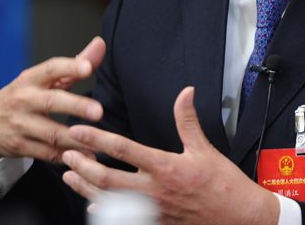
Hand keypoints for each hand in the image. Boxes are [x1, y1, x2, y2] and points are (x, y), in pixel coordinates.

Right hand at [0, 37, 105, 166]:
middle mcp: (23, 100)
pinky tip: (88, 156)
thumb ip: (74, 66)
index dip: (69, 67)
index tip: (88, 68)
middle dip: (76, 106)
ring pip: (52, 133)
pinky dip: (68, 155)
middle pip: (52, 102)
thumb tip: (101, 43)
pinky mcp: (19, 146)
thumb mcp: (43, 79)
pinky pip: (47, 153)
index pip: (50, 69)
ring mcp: (19, 125)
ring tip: (101, 141)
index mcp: (31, 79)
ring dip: (78, 139)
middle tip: (98, 111)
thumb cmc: (25, 96)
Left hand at [62, 87, 278, 224]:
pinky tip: (93, 204)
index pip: (124, 150)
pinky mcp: (155, 224)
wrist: (237, 217)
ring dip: (86, 188)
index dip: (98, 139)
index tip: (79, 131)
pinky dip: (104, 212)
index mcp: (166, 167)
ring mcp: (152, 211)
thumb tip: (185, 93)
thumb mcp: (205, 148)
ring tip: (70, 177)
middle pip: (107, 178)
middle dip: (83, 166)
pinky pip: (122, 220)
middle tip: (67, 154)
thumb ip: (187, 120)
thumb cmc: (224, 184)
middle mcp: (154, 191)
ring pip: (109, 201)